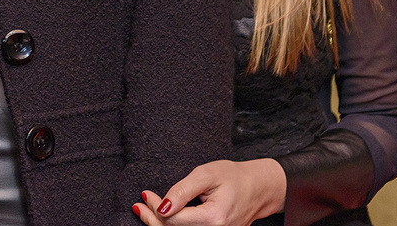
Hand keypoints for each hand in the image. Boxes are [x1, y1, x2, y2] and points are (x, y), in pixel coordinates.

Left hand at [133, 158, 285, 225]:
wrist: (258, 188)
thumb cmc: (234, 177)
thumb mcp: (206, 174)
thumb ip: (182, 190)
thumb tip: (161, 206)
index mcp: (214, 218)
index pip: (173, 220)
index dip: (154, 209)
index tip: (145, 195)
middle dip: (151, 220)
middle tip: (138, 206)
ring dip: (159, 225)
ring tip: (145, 211)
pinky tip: (161, 217)